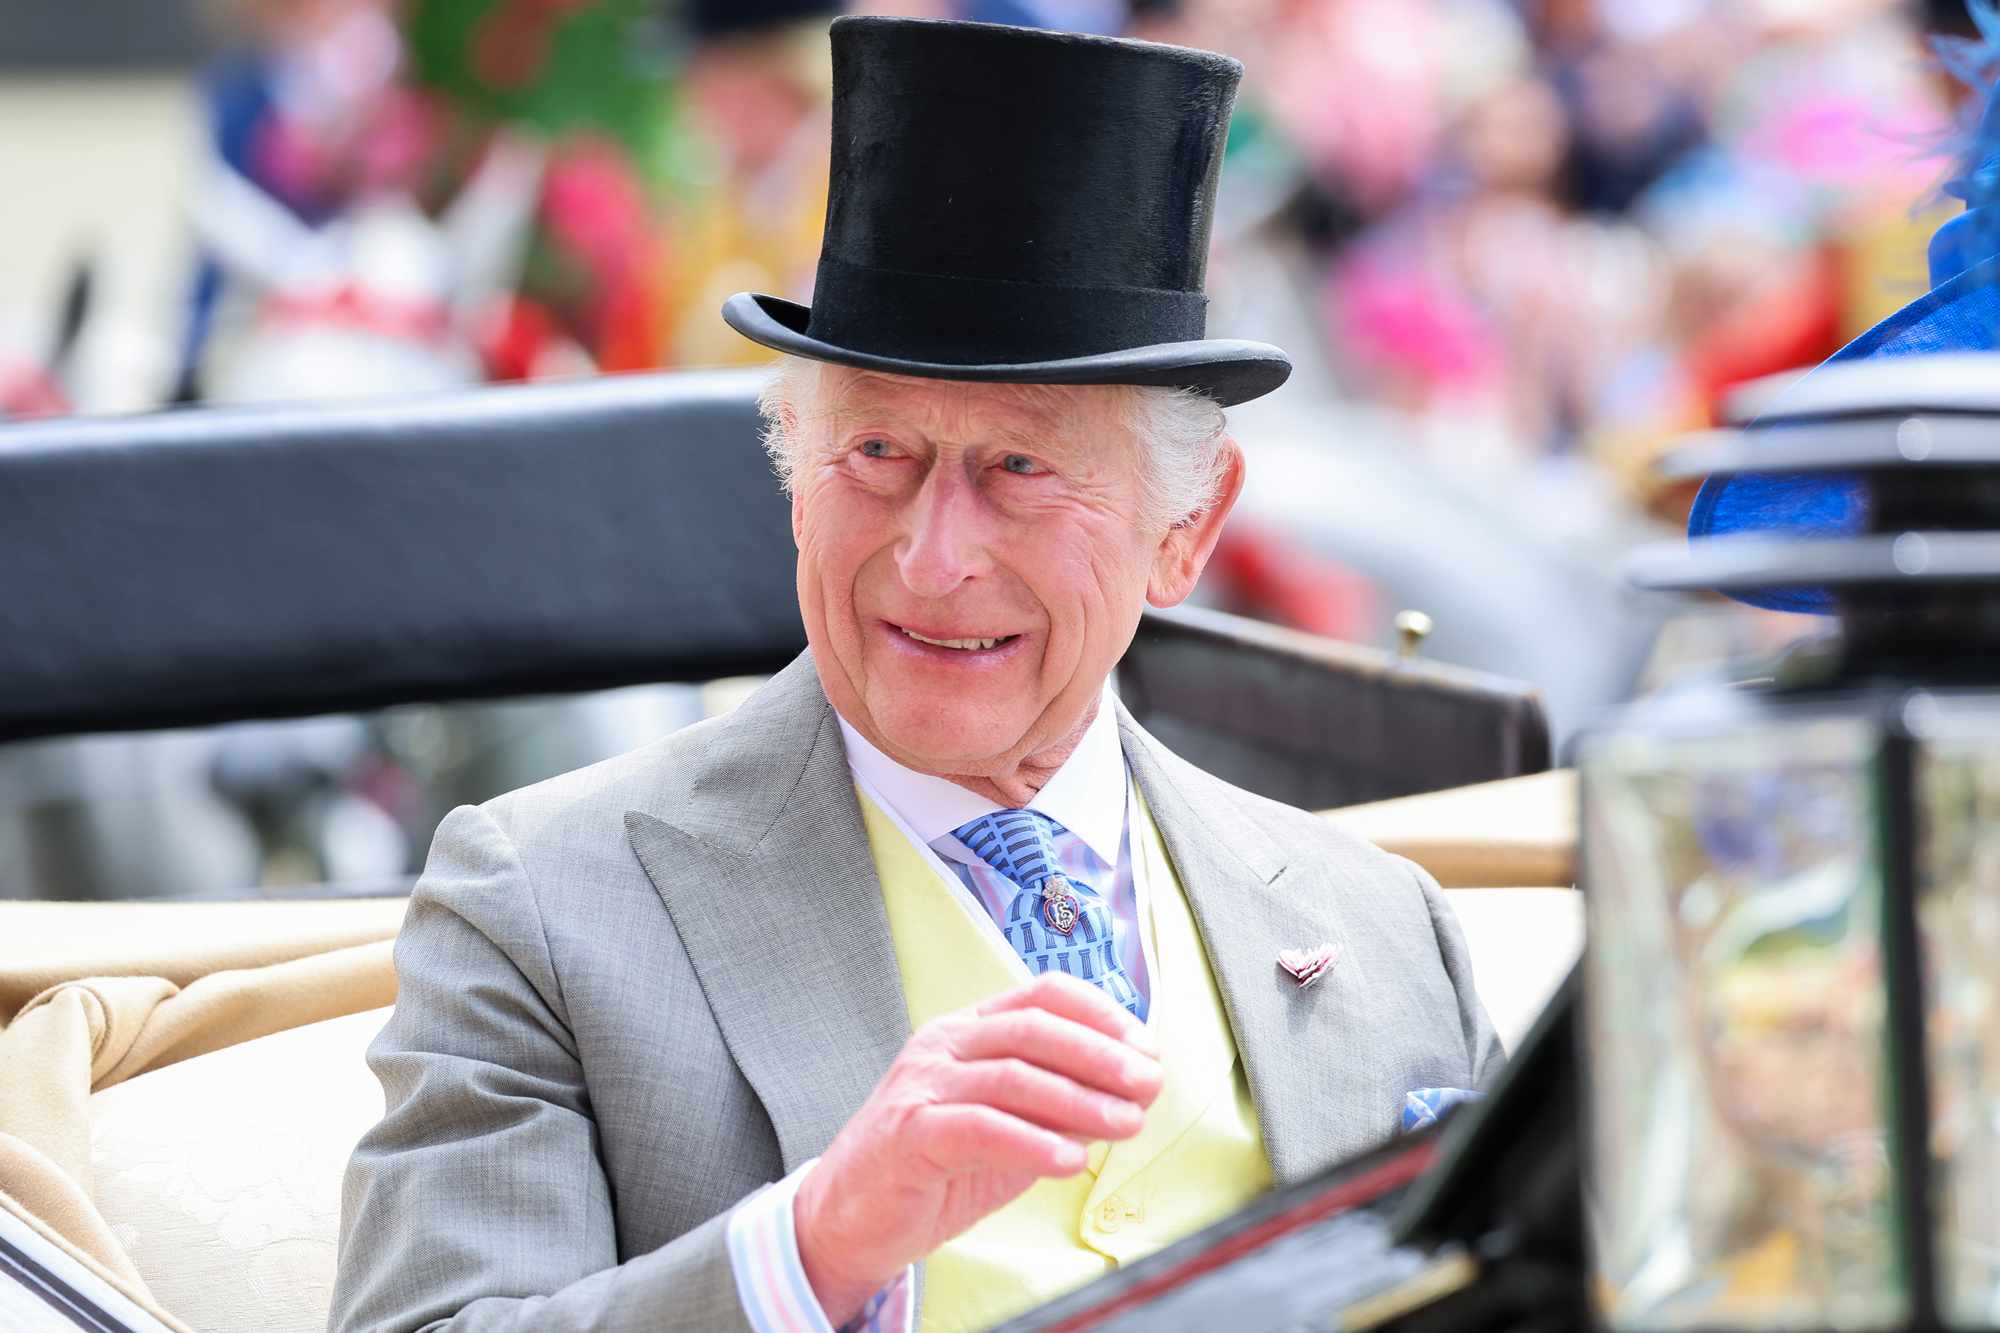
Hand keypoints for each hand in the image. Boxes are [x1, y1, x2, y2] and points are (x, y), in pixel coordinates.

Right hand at [793, 974, 1162, 1324]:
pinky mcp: (908, 1134)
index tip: (1147, 1047)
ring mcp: (922, 1085)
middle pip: (1033, 1028)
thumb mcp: (1009, 1129)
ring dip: (1080, 1099)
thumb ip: (1057, 1106)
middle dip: (1101, 1054)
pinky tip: (1071, 1160)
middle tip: (1149, 1083)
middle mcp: (944, 1044)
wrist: (849, 1215)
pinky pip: (979, 1128)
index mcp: (970, 1029)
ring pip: (1012, 1075)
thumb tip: (1128, 1096)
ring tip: (1126, 1124)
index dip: (1101, 1014)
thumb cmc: (935, 1167)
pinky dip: (1032, 1141)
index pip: (1042, 994)